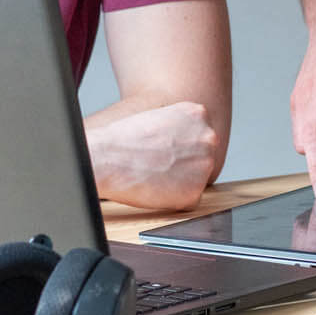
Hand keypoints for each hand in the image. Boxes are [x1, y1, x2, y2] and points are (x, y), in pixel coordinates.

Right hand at [85, 101, 220, 210]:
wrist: (107, 158)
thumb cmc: (123, 139)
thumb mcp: (159, 116)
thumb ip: (180, 128)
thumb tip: (185, 143)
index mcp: (198, 114)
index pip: (199, 136)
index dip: (181, 147)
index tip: (166, 151)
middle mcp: (208, 137)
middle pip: (202, 156)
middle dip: (184, 164)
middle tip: (159, 165)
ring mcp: (204, 165)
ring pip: (196, 179)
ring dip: (179, 181)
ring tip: (154, 175)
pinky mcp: (195, 192)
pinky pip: (189, 200)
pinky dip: (174, 200)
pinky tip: (156, 188)